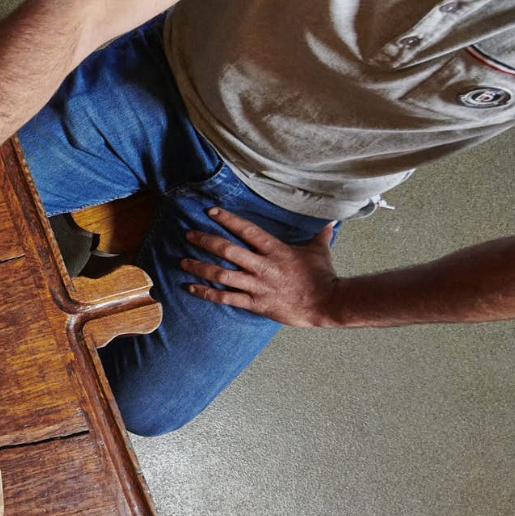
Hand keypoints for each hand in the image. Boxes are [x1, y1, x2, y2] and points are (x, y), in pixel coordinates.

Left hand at [182, 208, 342, 326]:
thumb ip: (321, 234)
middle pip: (227, 250)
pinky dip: (207, 293)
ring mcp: (257, 286)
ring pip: (222, 275)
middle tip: (188, 234)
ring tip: (183, 261)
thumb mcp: (320, 250)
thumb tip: (331, 220)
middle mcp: (263, 266)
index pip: (247, 230)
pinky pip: (226, 298)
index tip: (211, 212)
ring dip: (200, 267)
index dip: (228, 220)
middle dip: (205, 241)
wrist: (328, 303)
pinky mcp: (255, 304)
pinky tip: (191, 287)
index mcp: (276, 250)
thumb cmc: (323, 276)